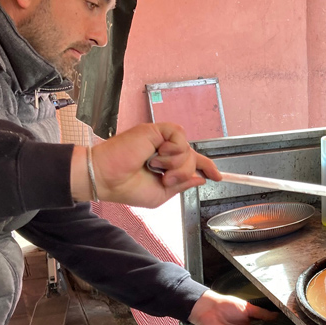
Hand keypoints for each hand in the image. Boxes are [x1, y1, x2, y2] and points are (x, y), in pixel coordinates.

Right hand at [71, 122, 221, 206]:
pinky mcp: (155, 130)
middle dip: (184, 172)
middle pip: (192, 158)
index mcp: (166, 165)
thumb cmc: (127, 188)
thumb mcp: (160, 194)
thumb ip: (182, 185)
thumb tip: (200, 179)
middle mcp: (165, 150)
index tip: (218, 176)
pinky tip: (157, 155)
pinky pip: (179, 135)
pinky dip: (173, 149)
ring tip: (155, 167)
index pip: (192, 162)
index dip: (207, 167)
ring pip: (187, 149)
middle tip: (165, 179)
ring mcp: (160, 140)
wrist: (107, 179)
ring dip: (176, 164)